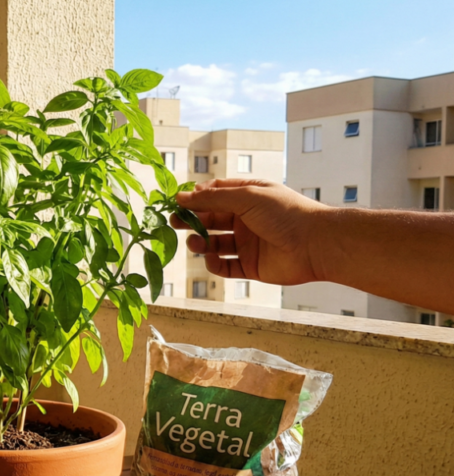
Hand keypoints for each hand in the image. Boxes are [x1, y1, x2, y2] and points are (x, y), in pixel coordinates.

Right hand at [171, 179, 329, 285]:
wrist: (316, 245)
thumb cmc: (286, 213)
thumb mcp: (246, 197)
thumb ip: (212, 198)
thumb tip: (182, 196)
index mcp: (248, 197)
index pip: (215, 194)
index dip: (196, 198)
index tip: (177, 202)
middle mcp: (246, 219)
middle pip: (211, 219)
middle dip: (192, 221)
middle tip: (174, 222)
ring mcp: (248, 243)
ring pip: (215, 244)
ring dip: (201, 243)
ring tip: (195, 244)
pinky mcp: (251, 266)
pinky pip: (225, 267)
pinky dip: (214, 265)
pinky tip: (212, 259)